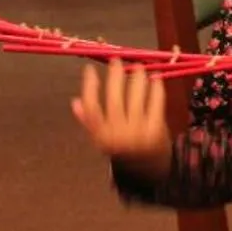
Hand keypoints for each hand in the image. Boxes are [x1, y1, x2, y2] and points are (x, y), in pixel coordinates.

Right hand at [71, 58, 176, 174]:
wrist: (149, 170)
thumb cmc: (123, 149)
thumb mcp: (103, 139)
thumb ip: (89, 122)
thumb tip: (75, 102)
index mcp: (101, 136)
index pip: (91, 107)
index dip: (89, 86)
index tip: (90, 69)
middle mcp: (117, 134)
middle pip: (114, 98)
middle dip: (115, 76)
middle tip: (117, 60)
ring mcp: (137, 132)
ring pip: (135, 98)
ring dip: (137, 78)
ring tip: (138, 66)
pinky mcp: (156, 130)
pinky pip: (155, 103)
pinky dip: (156, 89)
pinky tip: (155, 78)